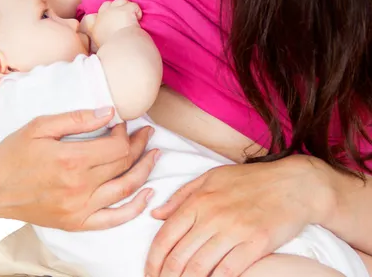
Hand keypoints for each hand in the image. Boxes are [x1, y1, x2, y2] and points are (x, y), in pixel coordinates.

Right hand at [0, 108, 157, 230]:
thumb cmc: (14, 152)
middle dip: (139, 145)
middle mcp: (79, 186)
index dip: (125, 132)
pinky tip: (148, 194)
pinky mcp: (76, 222)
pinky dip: (135, 208)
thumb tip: (110, 113)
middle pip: (124, 164)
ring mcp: (79, 208)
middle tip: (146, 133)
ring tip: (155, 154)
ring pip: (126, 189)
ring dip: (145, 170)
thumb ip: (77, 119)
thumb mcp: (40, 126)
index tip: (122, 123)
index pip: (116, 145)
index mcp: (71, 159)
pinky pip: (113, 219)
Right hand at [80, 0, 141, 48]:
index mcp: (95, 27)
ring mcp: (114, 11)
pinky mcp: (126, 10)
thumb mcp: (101, 47)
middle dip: (114, 8)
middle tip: (122, 18)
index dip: (100, 16)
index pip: (91, 17)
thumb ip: (101, 40)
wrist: (122, 49)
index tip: (107, 21)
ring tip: (131, 17)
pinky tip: (139, 19)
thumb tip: (105, 41)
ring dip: (126, 7)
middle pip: (106, 5)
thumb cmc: (113, 51)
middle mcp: (102, 16)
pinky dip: (137, 11)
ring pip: (120, 1)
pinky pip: (134, 5)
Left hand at [145, 155, 335, 276]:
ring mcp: (235, 231)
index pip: (165, 236)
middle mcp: (212, 216)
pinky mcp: (256, 244)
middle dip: (166, 276)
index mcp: (198, 201)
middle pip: (179, 257)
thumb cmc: (250, 180)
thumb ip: (181, 197)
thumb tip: (155, 214)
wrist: (294, 184)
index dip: (153, 260)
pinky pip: (229, 271)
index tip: (150, 272)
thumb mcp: (210, 178)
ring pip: (200, 267)